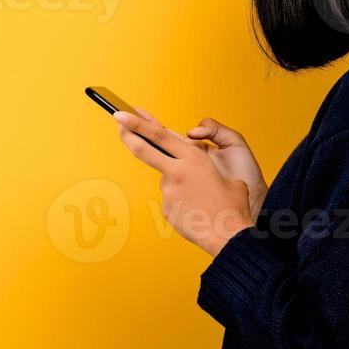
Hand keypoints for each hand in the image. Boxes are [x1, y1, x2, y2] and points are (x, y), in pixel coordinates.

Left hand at [112, 109, 252, 257]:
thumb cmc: (231, 205)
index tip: (123, 114)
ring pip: (167, 179)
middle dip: (128, 134)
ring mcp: (168, 191)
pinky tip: (198, 209)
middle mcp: (177, 172)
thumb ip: (204, 168)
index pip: (159, 134)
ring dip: (180, 185)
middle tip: (117, 124)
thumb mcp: (225, 176)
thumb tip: (191, 173)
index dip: (138, 123)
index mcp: (194, 159)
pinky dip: (183, 201)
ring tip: (202, 199)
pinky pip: (173, 199)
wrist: (228, 234)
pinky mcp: (166, 208)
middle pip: (143, 149)